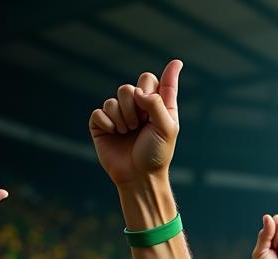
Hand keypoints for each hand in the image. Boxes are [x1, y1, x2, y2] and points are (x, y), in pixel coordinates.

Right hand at [89, 61, 181, 187]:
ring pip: (116, 98)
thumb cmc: (156, 155)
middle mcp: (139, 109)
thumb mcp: (166, 129)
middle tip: (140, 123)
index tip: (177, 63)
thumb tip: (139, 92)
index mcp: (159, 109)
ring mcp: (120, 115)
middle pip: (132, 86)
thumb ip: (157, 104)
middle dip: (135, 102)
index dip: (169, 74)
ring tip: (129, 133)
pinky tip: (115, 134)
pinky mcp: (103, 123)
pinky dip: (109, 123)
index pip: (161, 84)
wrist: (138, 176)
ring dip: (124, 117)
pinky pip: (101, 111)